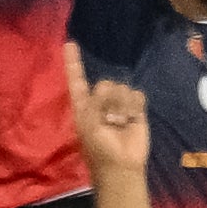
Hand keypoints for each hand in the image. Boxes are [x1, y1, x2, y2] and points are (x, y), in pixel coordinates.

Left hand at [69, 65, 152, 189]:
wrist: (122, 164)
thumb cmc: (99, 147)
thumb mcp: (89, 124)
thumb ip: (96, 102)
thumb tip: (110, 86)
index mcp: (83, 105)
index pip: (77, 80)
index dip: (73, 63)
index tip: (69, 43)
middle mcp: (100, 101)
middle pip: (105, 83)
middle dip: (109, 99)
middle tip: (109, 119)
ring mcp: (119, 104)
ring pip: (123, 88)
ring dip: (122, 106)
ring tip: (120, 123)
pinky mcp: (136, 108)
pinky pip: (137, 95)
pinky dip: (134, 107)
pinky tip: (132, 119)